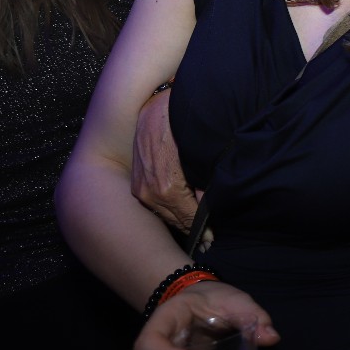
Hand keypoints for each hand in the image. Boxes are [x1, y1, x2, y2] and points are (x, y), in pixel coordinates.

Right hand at [131, 87, 203, 237]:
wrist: (157, 106)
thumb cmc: (183, 126)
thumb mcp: (201, 153)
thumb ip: (205, 182)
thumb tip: (208, 201)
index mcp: (167, 188)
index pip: (189, 217)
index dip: (203, 228)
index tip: (213, 238)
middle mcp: (149, 192)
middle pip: (175, 219)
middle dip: (193, 229)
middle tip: (208, 242)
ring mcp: (140, 188)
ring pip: (163, 214)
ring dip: (180, 222)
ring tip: (197, 234)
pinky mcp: (136, 182)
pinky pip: (154, 204)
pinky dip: (168, 211)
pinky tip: (180, 216)